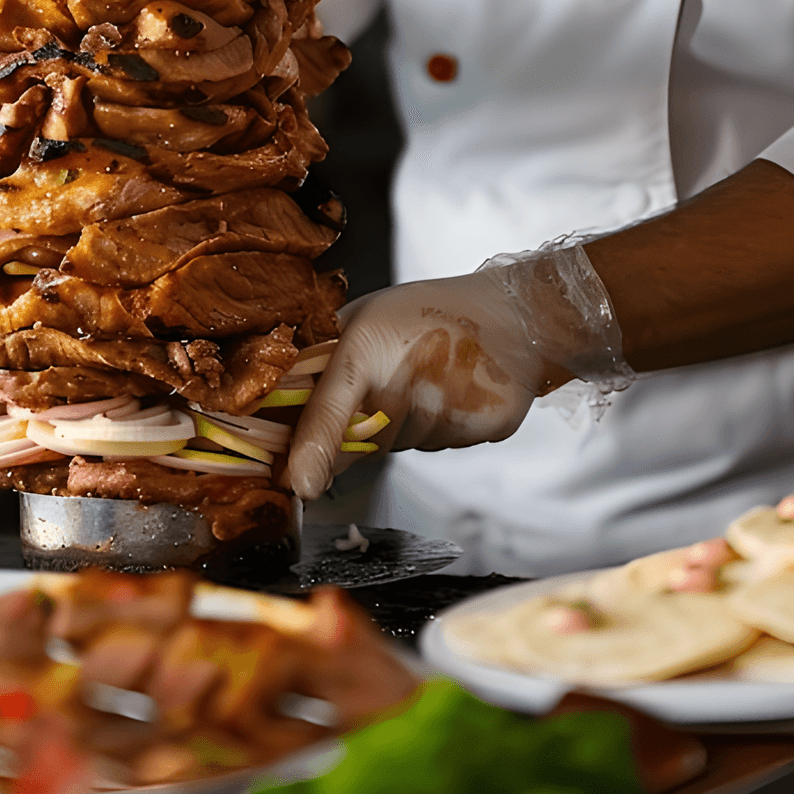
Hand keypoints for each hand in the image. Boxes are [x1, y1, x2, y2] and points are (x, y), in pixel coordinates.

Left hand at [288, 243, 630, 499]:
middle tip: (391, 378)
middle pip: (363, 441)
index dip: (313, 449)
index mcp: (367, 347)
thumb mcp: (362, 317)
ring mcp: (448, 408)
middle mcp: (407, 380)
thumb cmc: (429, 310)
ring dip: (405, 423)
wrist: (515, 312)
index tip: (300, 483)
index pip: (330, 409)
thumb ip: (321, 362)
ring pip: (402, 445)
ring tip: (428, 377)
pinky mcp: (481, 428)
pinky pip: (439, 446)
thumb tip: (279, 408)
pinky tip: (452, 392)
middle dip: (364, 422)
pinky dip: (439, 426)